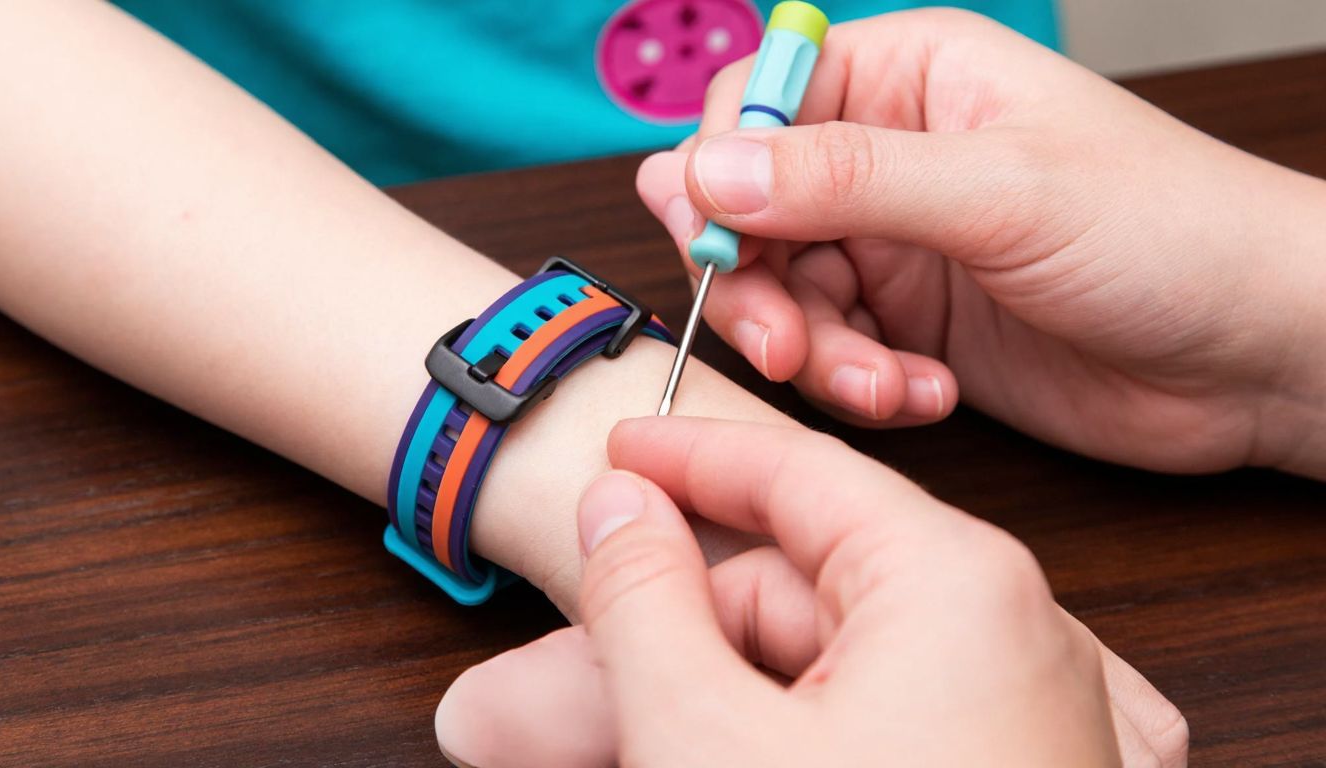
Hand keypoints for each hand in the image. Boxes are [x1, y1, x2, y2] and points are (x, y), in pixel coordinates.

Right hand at [436, 418, 1188, 766]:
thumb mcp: (707, 738)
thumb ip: (645, 601)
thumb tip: (618, 509)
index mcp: (956, 585)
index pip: (796, 474)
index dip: (687, 458)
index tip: (617, 453)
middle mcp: (1004, 644)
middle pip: (789, 604)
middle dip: (652, 643)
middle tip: (525, 704)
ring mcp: (1008, 732)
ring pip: (810, 690)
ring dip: (688, 718)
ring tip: (569, 756)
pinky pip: (859, 741)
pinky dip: (766, 751)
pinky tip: (663, 756)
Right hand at [636, 9, 1325, 476]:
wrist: (1259, 353)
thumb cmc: (1173, 231)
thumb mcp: (1000, 192)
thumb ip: (845, 180)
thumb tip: (706, 171)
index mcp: (909, 79)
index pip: (756, 100)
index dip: (717, 170)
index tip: (713, 243)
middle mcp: (889, 159)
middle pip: (750, 212)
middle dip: (758, 287)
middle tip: (787, 348)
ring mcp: (899, 246)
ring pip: (784, 295)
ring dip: (818, 354)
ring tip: (887, 386)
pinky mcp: (914, 327)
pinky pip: (834, 356)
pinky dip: (863, 387)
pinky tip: (928, 396)